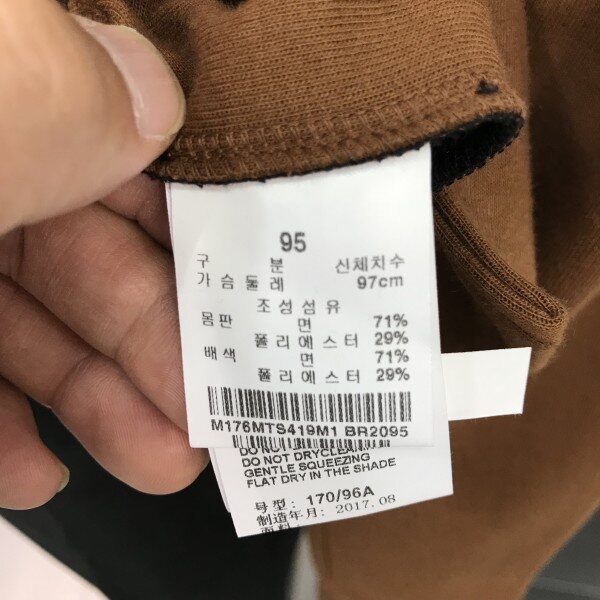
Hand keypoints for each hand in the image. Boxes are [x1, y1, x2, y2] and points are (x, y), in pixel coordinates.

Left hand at [0, 0, 206, 508]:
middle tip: (219, 416)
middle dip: (163, 345)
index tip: (250, 306)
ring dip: (98, 401)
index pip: (131, 156)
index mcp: (10, 87)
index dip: (197, 233)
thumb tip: (155, 93)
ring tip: (160, 462)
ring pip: (31, 322)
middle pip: (93, 255)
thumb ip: (63, 91)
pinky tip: (33, 469)